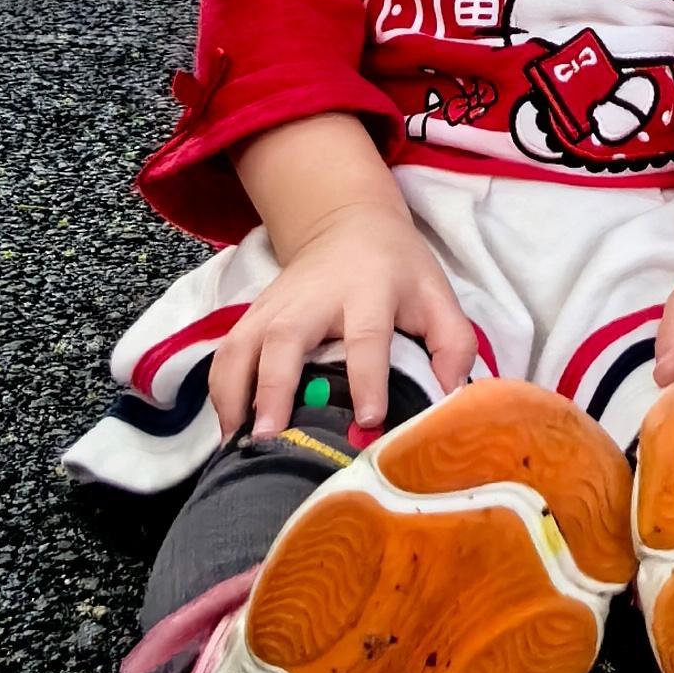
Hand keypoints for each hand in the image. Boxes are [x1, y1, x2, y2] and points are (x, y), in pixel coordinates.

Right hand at [208, 201, 476, 444]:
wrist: (347, 224)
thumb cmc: (397, 270)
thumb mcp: (437, 294)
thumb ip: (453, 343)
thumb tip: (452, 398)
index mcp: (368, 290)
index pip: (367, 335)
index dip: (368, 378)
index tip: (369, 420)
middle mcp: (312, 298)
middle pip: (285, 338)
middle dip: (274, 387)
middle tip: (269, 438)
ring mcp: (274, 306)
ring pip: (242, 347)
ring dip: (235, 396)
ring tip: (240, 448)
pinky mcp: (250, 316)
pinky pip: (225, 356)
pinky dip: (220, 394)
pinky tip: (229, 434)